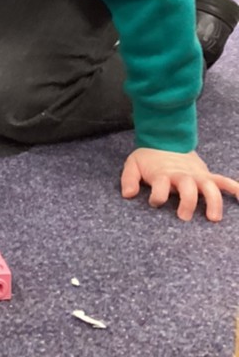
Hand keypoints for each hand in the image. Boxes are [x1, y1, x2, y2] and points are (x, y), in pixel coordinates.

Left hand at [121, 147, 238, 221]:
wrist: (165, 139)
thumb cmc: (149, 157)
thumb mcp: (133, 164)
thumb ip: (129, 179)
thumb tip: (128, 195)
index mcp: (163, 173)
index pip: (161, 186)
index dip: (157, 195)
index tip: (154, 202)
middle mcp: (182, 175)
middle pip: (187, 188)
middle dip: (187, 202)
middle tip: (183, 217)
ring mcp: (197, 176)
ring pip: (209, 187)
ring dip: (213, 201)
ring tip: (213, 218)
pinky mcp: (206, 175)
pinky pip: (224, 181)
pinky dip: (235, 188)